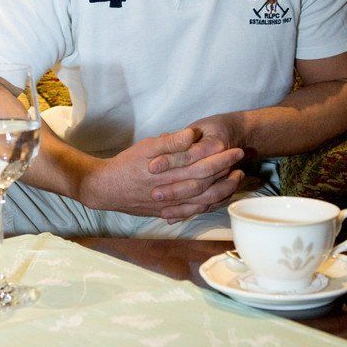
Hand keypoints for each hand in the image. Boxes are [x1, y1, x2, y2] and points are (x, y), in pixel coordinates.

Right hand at [80, 126, 243, 219]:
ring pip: (202, 201)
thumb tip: (192, 134)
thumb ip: (170, 141)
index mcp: (168, 173)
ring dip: (222, 190)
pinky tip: (218, 200)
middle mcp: (171, 192)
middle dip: (227, 173)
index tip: (236, 150)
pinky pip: (192, 212)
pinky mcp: (166, 212)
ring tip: (236, 180)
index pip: (202, 166)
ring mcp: (169, 205)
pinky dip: (208, 206)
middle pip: (206, 184)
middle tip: (242, 162)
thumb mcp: (146, 146)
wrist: (105, 189)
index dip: (221, 159)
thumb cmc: (126, 164)